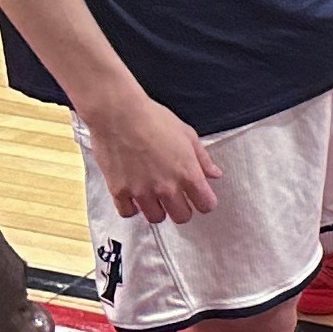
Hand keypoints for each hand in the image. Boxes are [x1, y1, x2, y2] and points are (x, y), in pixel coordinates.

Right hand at [85, 89, 220, 223]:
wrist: (118, 113)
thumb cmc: (152, 118)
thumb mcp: (187, 134)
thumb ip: (202, 158)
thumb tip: (214, 173)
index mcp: (187, 173)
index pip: (206, 205)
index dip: (205, 202)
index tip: (200, 197)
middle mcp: (166, 187)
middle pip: (182, 217)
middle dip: (182, 209)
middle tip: (176, 198)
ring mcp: (142, 191)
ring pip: (156, 218)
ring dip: (157, 209)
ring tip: (153, 195)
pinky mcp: (119, 190)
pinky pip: (128, 213)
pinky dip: (131, 207)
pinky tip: (133, 196)